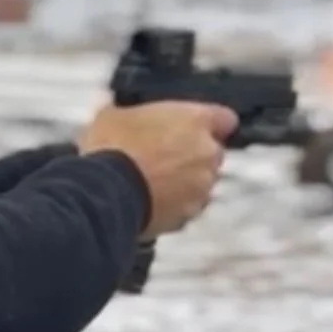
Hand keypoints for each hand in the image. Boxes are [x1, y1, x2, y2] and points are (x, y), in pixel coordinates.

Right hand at [78, 101, 238, 236]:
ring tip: (151, 186)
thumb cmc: (113, 147)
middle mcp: (208, 153)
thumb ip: (136, 115)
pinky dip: (172, 207)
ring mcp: (201, 188)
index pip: (225, 119)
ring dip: (183, 184)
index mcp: (196, 120)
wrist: (107, 192)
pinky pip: (185, 209)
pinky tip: (147, 204)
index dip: (210, 125)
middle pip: (211, 154)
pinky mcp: (188, 216)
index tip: (193, 129)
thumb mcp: (115, 116)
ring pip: (200, 184)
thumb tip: (125, 119)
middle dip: (192, 157)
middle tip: (162, 158)